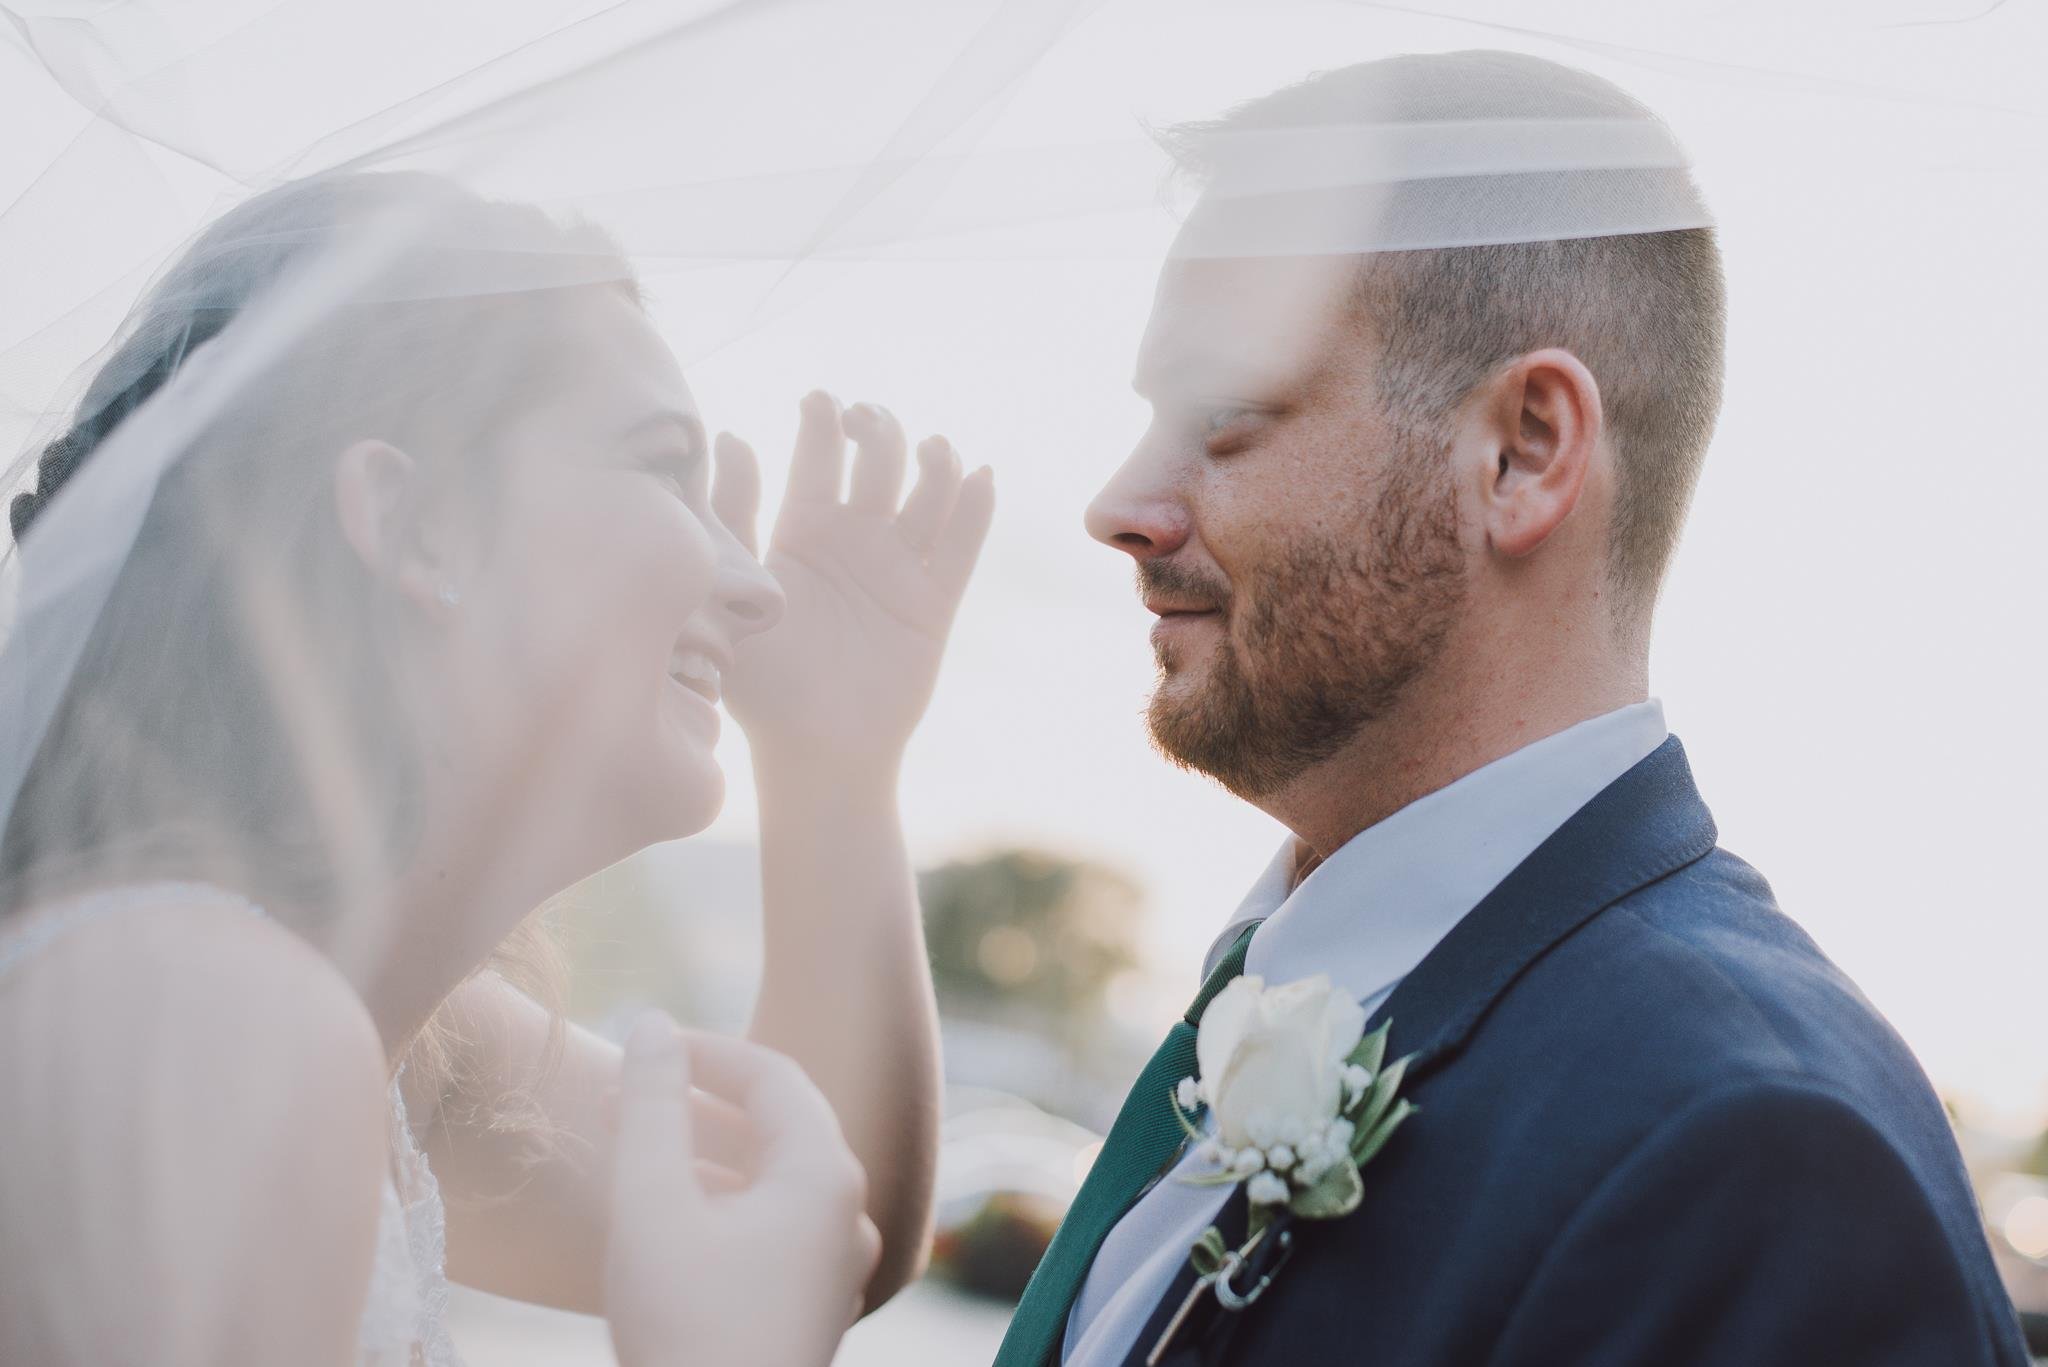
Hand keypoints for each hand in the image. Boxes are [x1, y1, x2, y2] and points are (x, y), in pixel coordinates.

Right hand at [604, 1012, 881, 1366]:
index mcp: (825, 1174)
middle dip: (705, 1099)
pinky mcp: (815, 1304)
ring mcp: (840, 1263)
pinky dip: (728, 1202)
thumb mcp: (652, 1200)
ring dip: (713, 1153)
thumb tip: (650, 1023)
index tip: (639, 1044)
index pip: (772, 1075)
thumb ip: (650, 1103)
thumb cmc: (685, 1322)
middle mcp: (849, 1211)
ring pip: (779, 1178)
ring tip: (641, 1146)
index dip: (703, 1049)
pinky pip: (778, 1226)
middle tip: (632, 1089)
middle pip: (782, 1124)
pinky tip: (674, 1218)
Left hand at [715, 391, 993, 770]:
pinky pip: (961, 547)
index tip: (821, 400)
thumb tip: (727, 434)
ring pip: (928, 493)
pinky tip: (981, 475)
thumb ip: (731, 515)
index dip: (823, 423)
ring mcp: (898, 568)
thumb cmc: (760, 682)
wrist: (814, 755)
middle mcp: (854, 539)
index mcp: (801, 530)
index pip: (817, 458)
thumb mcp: (732, 592)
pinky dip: (976, 509)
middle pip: (878, 461)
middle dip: (879, 430)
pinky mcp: (935, 602)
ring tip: (930, 449)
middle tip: (869, 422)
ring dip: (934, 462)